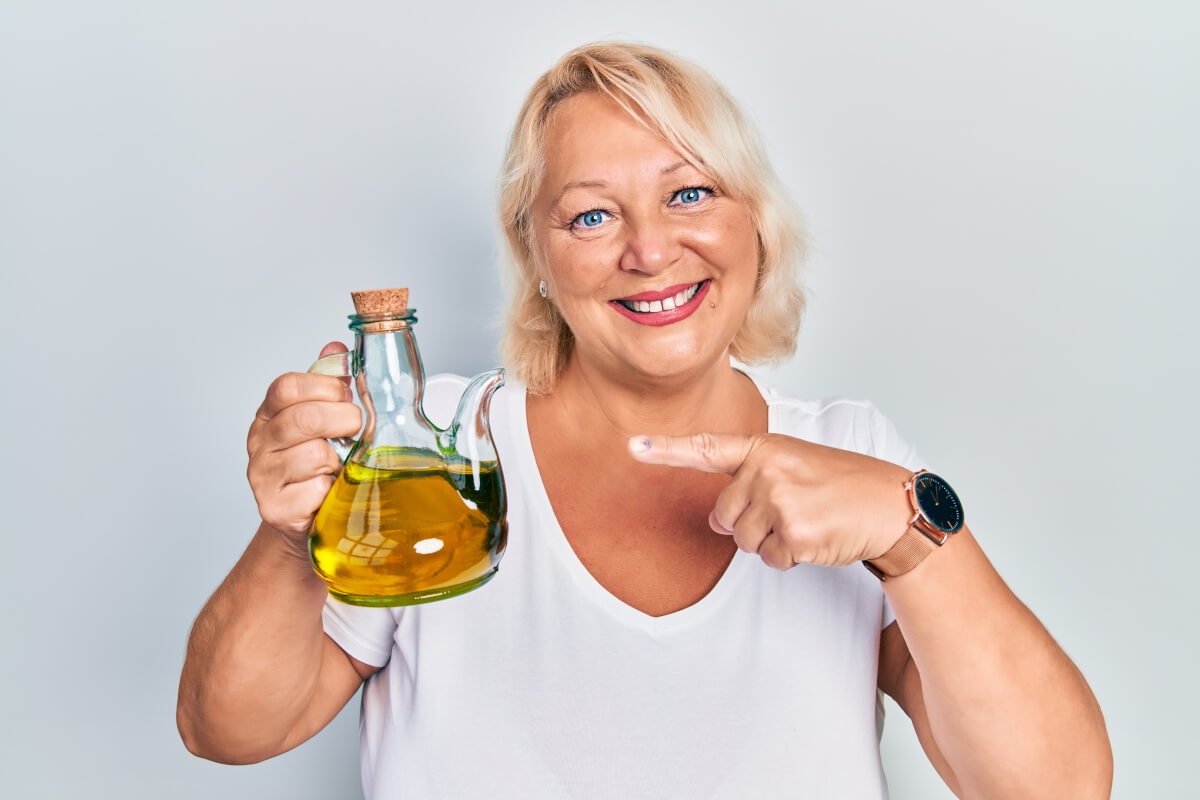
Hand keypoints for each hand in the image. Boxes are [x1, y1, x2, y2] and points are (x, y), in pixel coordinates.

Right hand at [245, 342, 361, 549]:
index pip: (287, 387)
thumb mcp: (320, 420)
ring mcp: (262, 477)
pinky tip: (328, 492)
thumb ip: (327, 384)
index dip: (325, 386)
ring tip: (336, 467)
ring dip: (338, 462)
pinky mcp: (275, 509)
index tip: (345, 396)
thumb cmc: (312, 465)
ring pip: (314, 455)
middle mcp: (258, 443)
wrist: (300, 519)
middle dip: (343, 420)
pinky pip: (317, 491)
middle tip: (355, 430)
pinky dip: (331, 491)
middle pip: (304, 418)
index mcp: (268, 414)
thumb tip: (338, 349)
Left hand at [628, 432, 914, 569]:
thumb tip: (716, 522)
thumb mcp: (795, 468)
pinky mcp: (794, 532)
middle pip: (725, 516)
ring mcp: (779, 500)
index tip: (631, 447)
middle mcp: (766, 469)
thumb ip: (751, 484)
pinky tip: (818, 538)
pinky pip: (771, 560)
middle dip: (752, 524)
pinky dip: (791, 558)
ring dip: (773, 542)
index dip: (665, 450)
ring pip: (745, 542)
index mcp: (765, 447)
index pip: (706, 448)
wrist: (890, 506)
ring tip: (809, 522)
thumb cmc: (843, 485)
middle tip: (794, 511)